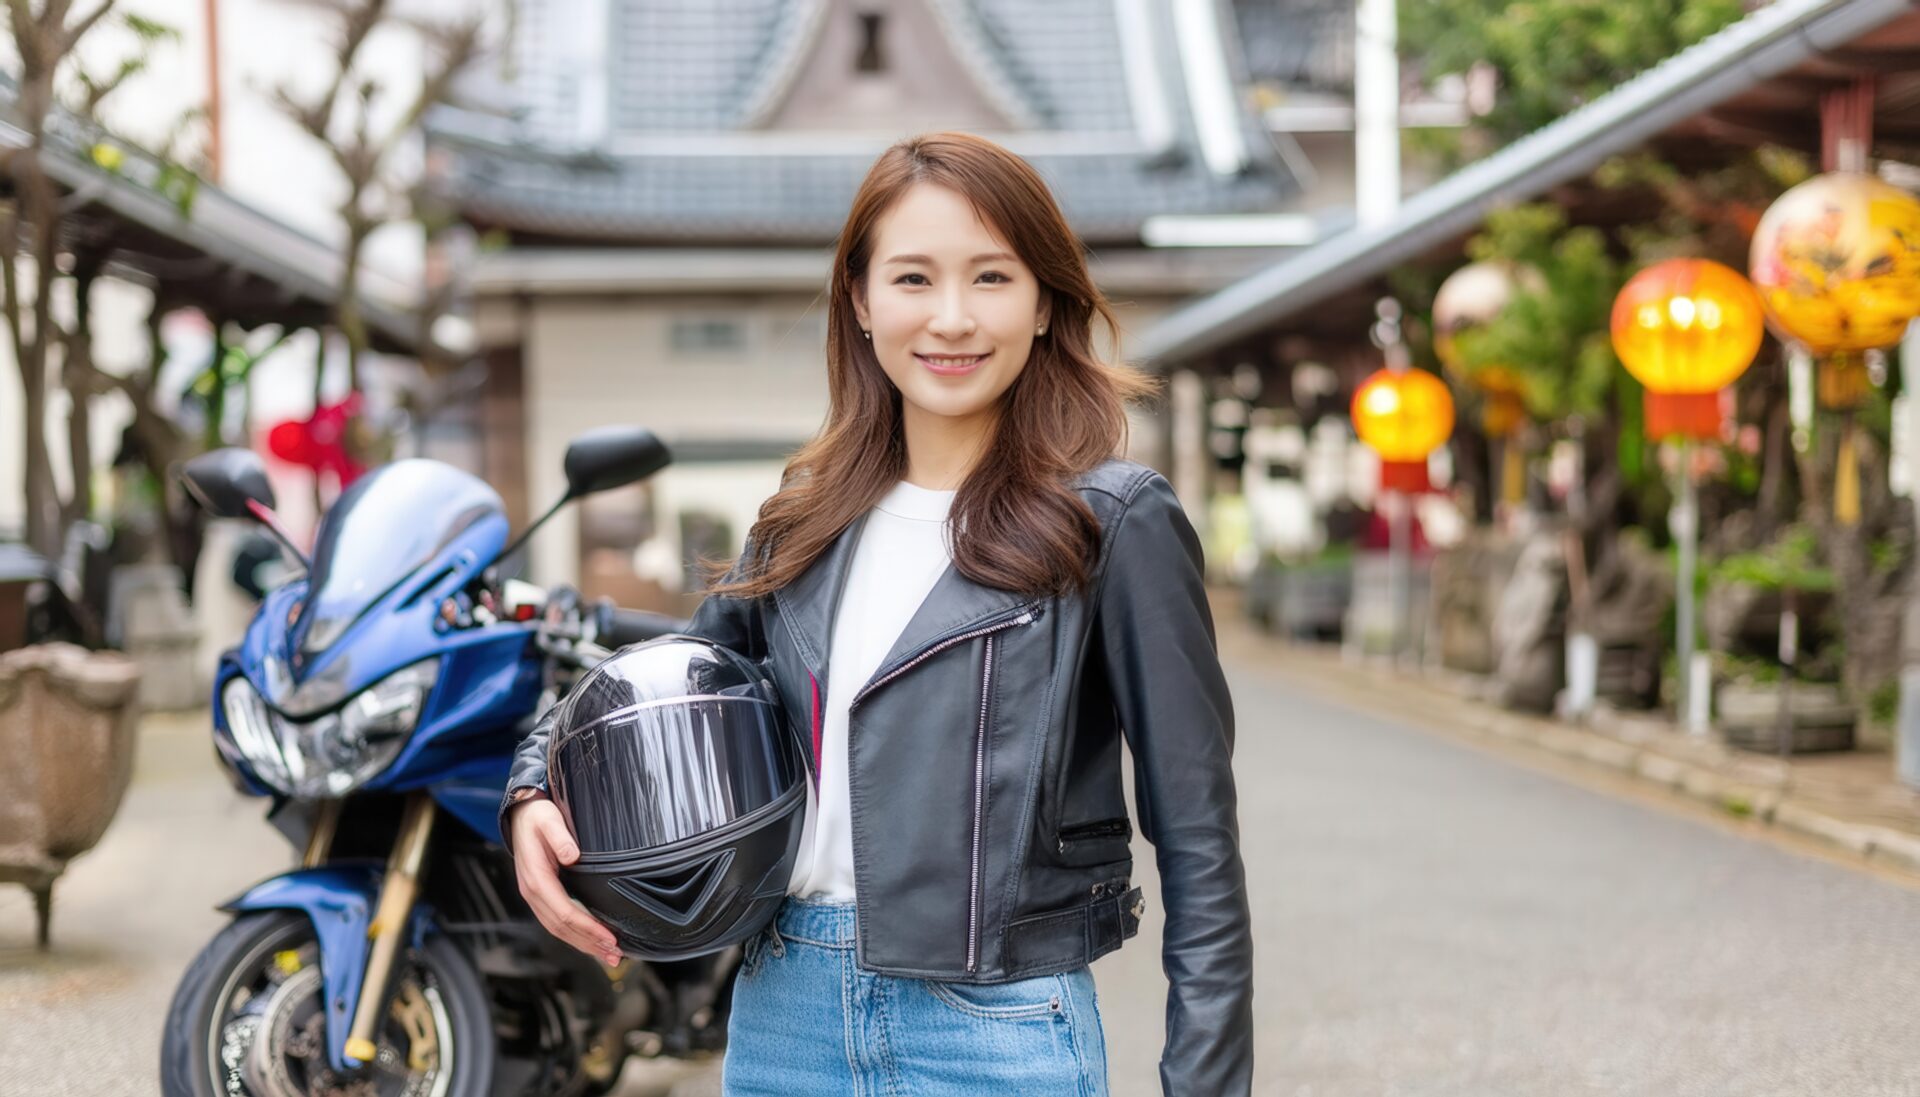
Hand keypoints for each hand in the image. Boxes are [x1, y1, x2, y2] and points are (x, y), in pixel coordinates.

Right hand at [509, 797, 621, 965]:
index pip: (564, 912)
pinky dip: (575, 934)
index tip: (610, 938)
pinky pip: (557, 921)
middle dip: (589, 943)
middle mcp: (534, 893)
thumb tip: (571, 856)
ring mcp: (536, 896)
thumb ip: (559, 837)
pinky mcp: (542, 896)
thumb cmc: (538, 817)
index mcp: (536, 879)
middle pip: (562, 928)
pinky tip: (591, 940)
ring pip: (559, 929)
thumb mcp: (549, 820)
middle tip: (615, 955)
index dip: (588, 928)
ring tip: (608, 955)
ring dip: (583, 944)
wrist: (522, 815)